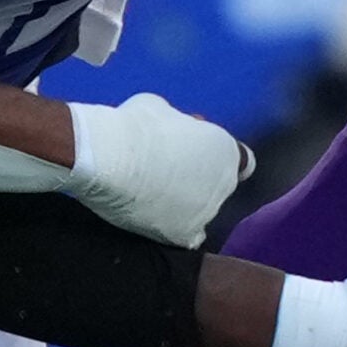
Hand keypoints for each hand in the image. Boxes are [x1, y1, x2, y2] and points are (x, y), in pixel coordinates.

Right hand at [65, 93, 250, 247]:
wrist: (111, 158)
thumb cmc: (137, 125)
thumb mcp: (165, 110)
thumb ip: (180, 127)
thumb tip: (173, 132)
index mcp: (226, 150)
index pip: (235, 159)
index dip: (212, 155)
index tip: (189, 151)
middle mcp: (225, 183)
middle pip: (218, 185)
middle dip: (198, 178)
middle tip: (165, 171)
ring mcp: (207, 212)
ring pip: (201, 211)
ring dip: (186, 204)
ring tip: (151, 195)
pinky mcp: (184, 234)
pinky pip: (188, 236)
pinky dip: (177, 229)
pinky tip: (159, 221)